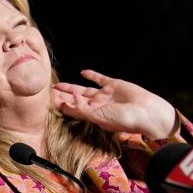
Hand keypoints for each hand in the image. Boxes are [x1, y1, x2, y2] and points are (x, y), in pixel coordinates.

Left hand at [52, 69, 177, 140]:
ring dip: (71, 87)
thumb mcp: (98, 116)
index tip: (47, 102)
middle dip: (62, 97)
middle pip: (75, 100)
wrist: (145, 112)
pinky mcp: (113, 85)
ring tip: (58, 85)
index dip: (61, 106)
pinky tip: (82, 72)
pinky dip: (91, 75)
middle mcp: (97, 106)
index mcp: (92, 116)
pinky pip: (99, 79)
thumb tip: (68, 98)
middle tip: (49, 92)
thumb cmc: (123, 119)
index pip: (72, 110)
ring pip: (83, 90)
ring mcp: (104, 95)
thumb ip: (82, 107)